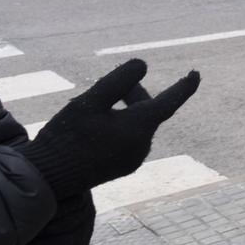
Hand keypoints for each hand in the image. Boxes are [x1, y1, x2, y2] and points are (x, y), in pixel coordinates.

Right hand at [19, 60, 199, 198]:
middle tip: (112, 84)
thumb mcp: (89, 102)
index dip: (183, 86)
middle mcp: (143, 145)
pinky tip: (93, 125)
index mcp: (139, 128)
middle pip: (147, 110)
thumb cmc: (65, 137)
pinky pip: (129, 138)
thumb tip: (143, 65)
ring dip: (123, 109)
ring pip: (137, 124)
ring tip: (94, 106)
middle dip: (133, 93)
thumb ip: (117, 82)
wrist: (48, 179)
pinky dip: (118, 125)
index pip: (169, 102)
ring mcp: (134, 158)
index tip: (196, 74)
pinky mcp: (123, 165)